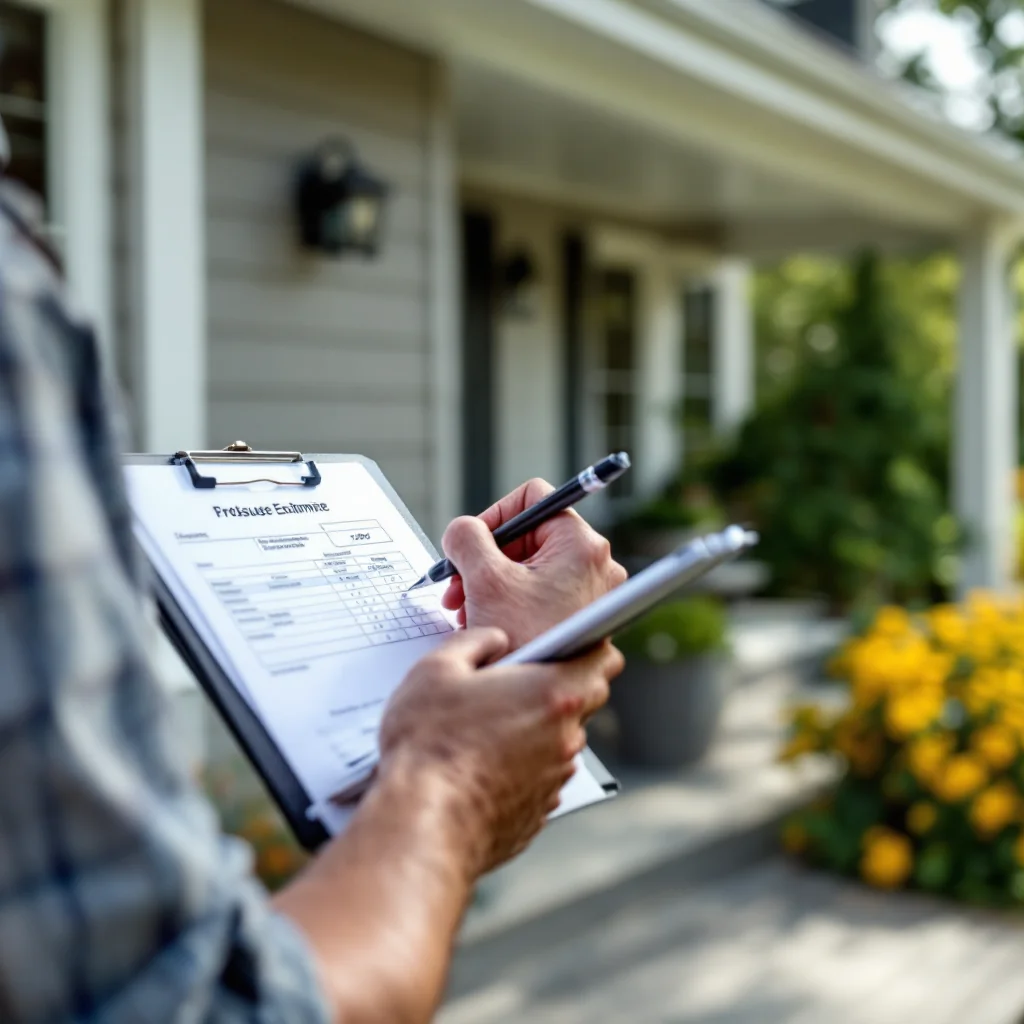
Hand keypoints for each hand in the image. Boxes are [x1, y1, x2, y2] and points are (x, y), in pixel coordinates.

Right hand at [378, 627, 623, 874]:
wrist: (420, 825)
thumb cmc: (429, 747)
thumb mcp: (438, 670)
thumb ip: (475, 642)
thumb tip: (493, 640)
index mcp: (552, 695)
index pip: (604, 663)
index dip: (589, 650)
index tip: (570, 647)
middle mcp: (564, 739)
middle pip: (578, 705)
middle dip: (548, 694)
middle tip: (504, 690)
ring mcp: (553, 781)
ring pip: (555, 745)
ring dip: (530, 735)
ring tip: (479, 734)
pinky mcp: (536, 815)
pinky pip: (536, 781)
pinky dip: (516, 772)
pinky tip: (477, 769)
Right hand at [440, 478, 627, 648]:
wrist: (533, 700)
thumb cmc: (521, 644)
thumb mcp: (483, 578)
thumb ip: (465, 537)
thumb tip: (462, 530)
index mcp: (581, 545)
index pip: (533, 498)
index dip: (494, 515)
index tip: (471, 543)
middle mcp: (596, 566)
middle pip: (530, 536)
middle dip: (486, 558)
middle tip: (459, 583)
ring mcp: (592, 594)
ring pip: (532, 568)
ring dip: (492, 582)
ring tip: (466, 607)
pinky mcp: (582, 618)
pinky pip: (542, 593)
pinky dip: (511, 601)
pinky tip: (486, 623)